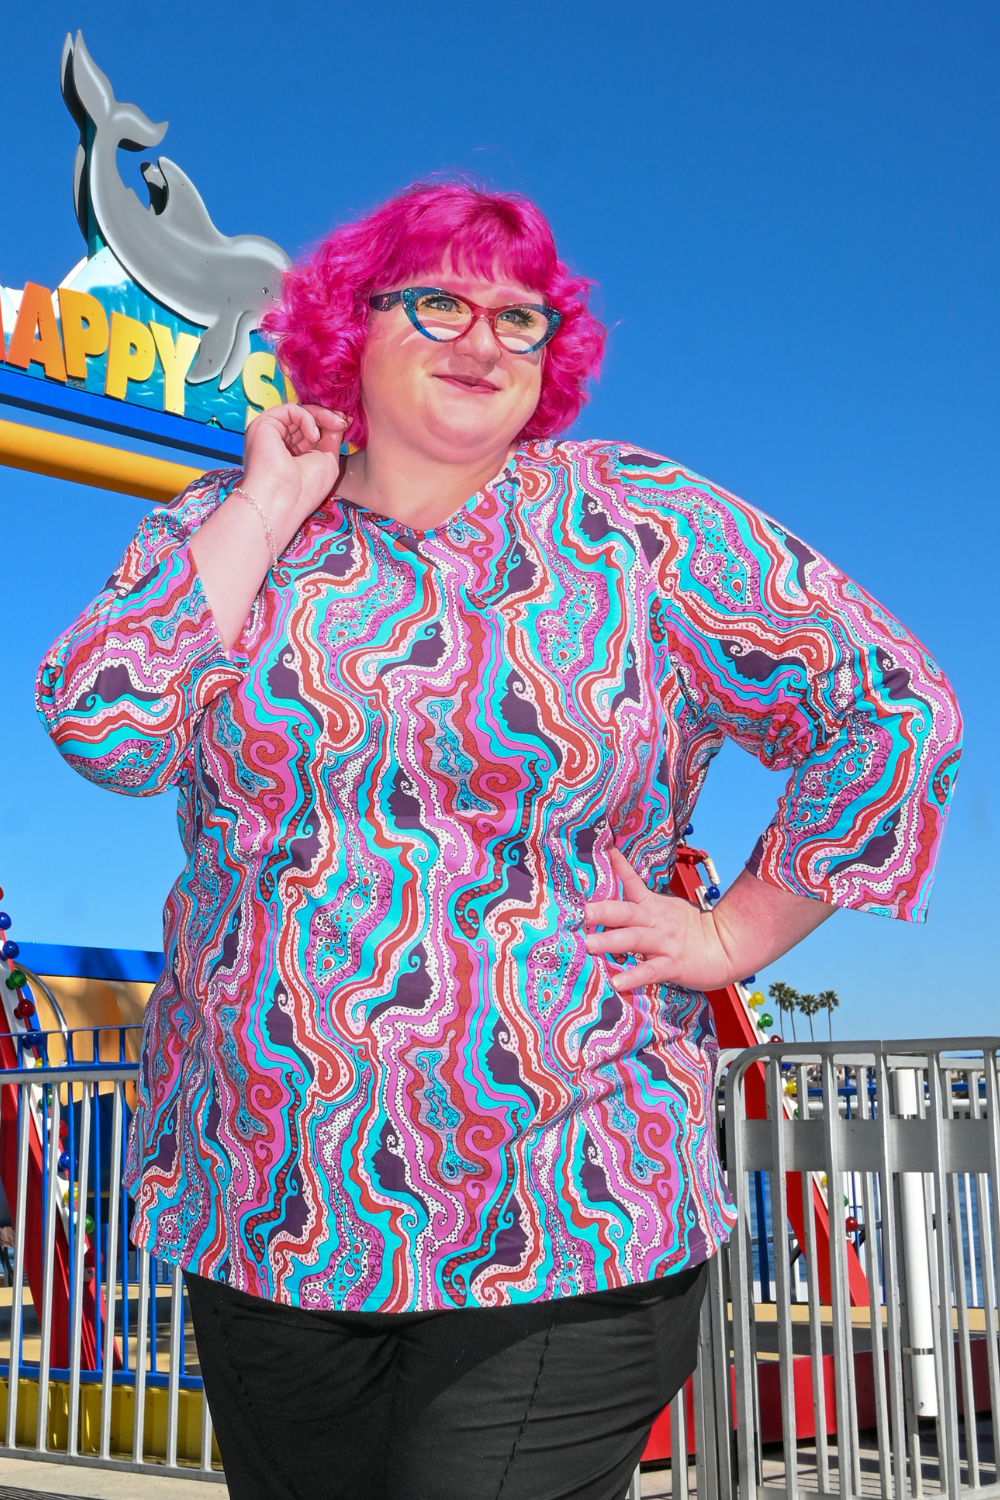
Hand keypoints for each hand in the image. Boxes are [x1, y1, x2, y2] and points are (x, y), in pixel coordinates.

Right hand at [242, 403, 348, 551]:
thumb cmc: (306, 489)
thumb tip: (340, 420)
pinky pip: (290, 410)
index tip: (347, 422)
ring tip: (336, 426)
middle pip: (305, 418)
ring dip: (322, 416)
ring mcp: (270, 433)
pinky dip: (307, 418)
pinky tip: (314, 435)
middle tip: (344, 421)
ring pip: (299, 411)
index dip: (329, 423)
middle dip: (327, 417)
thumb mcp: (327, 460)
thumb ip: (332, 438)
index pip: (310, 430)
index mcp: (292, 453)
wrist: (282, 500)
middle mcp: (278, 442)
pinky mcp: (263, 425)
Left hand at [583, 848, 835, 993]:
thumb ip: (642, 905)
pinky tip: (617, 982)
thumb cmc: (692, 930)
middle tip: (574, 912)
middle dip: (598, 911)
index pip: (633, 882)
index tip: (604, 850)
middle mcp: (655, 921)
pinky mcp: (672, 964)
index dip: (619, 866)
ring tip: (587, 945)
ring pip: (632, 939)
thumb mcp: (667, 909)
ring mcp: (663, 942)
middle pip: (624, 912)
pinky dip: (633, 976)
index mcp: (653, 906)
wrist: (728, 946)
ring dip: (609, 941)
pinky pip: (650, 971)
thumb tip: (615, 902)